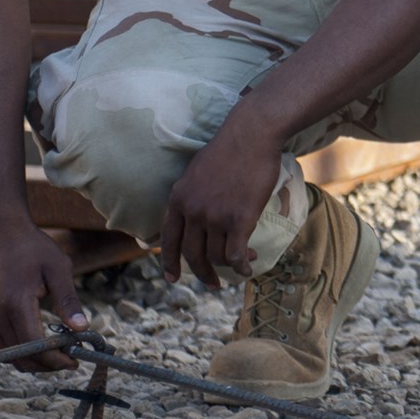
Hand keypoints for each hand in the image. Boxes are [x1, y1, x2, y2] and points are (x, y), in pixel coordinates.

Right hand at [0, 221, 88, 370]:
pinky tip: (44, 345)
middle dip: (48, 365)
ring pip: (11, 357)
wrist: (2, 237)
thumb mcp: (58, 269)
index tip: (76, 360)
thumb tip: (82, 328)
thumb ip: (68, 301)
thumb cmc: (34, 249)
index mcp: (16, 304)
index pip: (35, 346)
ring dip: (36, 362)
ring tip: (61, 353)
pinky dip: (24, 353)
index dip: (56, 359)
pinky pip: (4, 348)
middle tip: (72, 359)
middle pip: (21, 358)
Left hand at [159, 114, 284, 287]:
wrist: (251, 135)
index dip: (169, 261)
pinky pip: (235, 254)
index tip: (173, 278)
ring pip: (216, 256)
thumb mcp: (196, 173)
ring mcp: (215, 216)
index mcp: (178, 199)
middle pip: (192, 254)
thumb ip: (191, 196)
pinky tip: (248, 267)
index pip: (168, 239)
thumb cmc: (229, 149)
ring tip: (242, 262)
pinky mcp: (239, 219)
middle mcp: (192, 211)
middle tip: (212, 283)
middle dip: (202, 273)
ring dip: (229, 266)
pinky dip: (241, 265)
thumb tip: (193, 216)